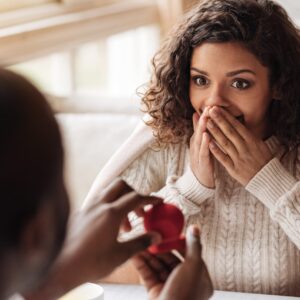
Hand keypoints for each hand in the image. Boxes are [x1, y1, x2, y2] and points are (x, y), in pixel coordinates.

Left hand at [25, 179, 161, 298]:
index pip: (136, 197)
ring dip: (120, 200)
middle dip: (134, 194)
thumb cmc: (90, 263)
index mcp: (111, 214)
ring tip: (125, 224)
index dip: (150, 198)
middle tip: (139, 212)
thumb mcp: (120, 255)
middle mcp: (99, 205)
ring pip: (108, 191)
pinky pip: (98, 201)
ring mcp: (88, 208)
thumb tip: (156, 236)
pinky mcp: (80, 213)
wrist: (59, 268)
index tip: (158, 201)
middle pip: (121, 185)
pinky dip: (108, 206)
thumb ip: (140, 242)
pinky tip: (109, 225)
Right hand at [132, 226, 212, 299]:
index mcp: (200, 279)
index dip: (178, 243)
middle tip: (149, 237)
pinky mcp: (156, 292)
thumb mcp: (193, 267)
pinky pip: (149, 275)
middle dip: (159, 248)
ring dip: (148, 254)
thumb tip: (195, 228)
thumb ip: (193, 246)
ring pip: (158, 266)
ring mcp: (170, 288)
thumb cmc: (184, 295)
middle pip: (171, 259)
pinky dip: (142, 264)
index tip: (168, 234)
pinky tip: (134, 254)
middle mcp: (186, 283)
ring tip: (138, 243)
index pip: (189, 255)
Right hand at [189, 107, 214, 187]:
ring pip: (199, 139)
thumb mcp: (201, 144)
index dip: (203, 116)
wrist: (201, 181)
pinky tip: (207, 136)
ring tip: (205, 118)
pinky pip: (203, 151)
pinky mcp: (201, 162)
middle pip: (198, 131)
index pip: (199, 127)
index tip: (209, 105)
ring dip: (202, 129)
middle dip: (202, 119)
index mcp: (196, 141)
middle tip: (207, 108)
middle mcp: (195, 146)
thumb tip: (196, 115)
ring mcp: (197, 154)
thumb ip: (199, 131)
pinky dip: (204, 143)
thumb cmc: (204, 161)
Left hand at [206, 106, 272, 185]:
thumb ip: (247, 135)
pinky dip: (216, 150)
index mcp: (252, 140)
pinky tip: (208, 142)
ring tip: (207, 122)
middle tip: (209, 110)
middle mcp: (245, 148)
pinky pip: (224, 158)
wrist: (268, 179)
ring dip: (215, 132)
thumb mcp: (259, 145)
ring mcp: (239, 158)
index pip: (237, 126)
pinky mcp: (234, 169)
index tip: (217, 108)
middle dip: (219, 120)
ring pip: (225, 143)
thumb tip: (236, 123)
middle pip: (230, 132)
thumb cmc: (262, 160)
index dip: (226, 116)